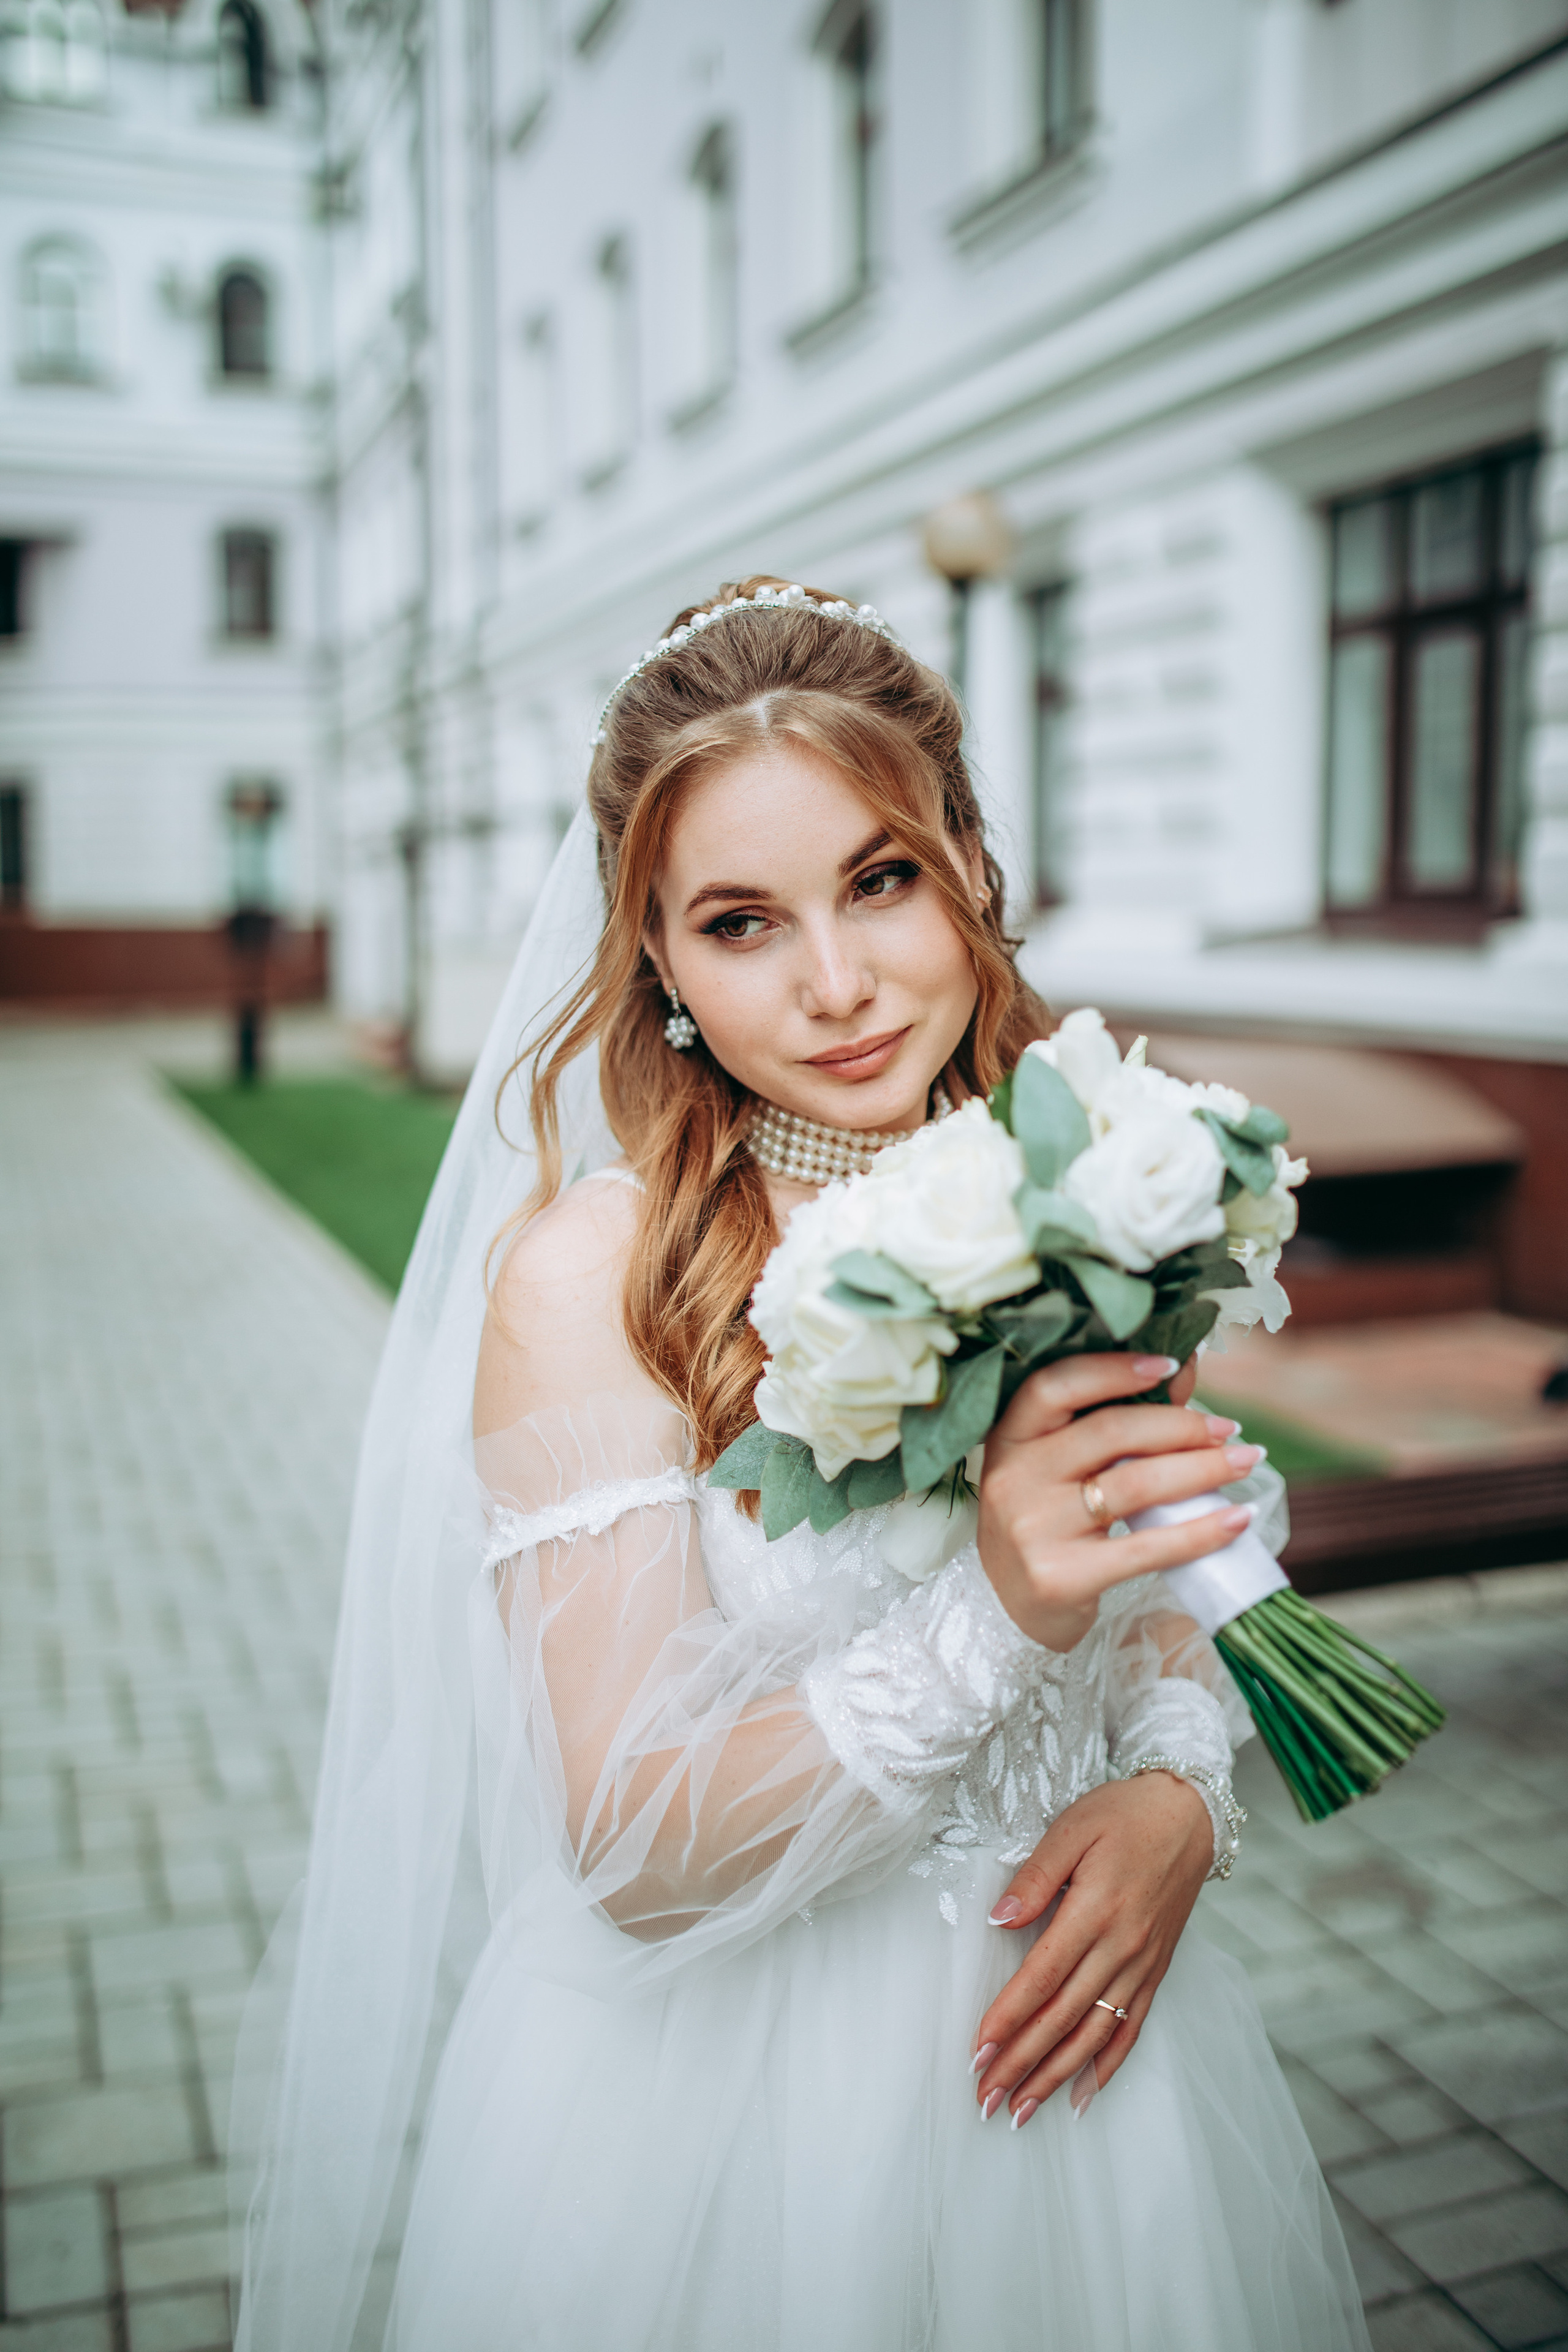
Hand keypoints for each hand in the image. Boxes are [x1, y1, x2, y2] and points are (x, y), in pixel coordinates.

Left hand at [971, 1774, 1212, 2127]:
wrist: (1190, 1816)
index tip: (977, 2053)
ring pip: (1095, 2034)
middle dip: (1021, 2063)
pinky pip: (1131, 2028)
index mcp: (1095, 1911)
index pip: (1041, 1979)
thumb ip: (1035, 1877)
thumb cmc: (1124, 1815)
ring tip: (1023, 2110)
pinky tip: (1083, 2095)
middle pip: (1063, 2018)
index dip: (1007, 2019)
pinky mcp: (1156, 1971)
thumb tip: (999, 1919)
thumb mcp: (1072, 1828)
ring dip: (1057, 2076)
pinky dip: (1108, 2066)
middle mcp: (1121, 1947)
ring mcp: (1141, 1964)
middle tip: (986, 2099)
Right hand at [976, 1353, 1260, 1650]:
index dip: (1114, 1369)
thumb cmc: (1046, 1525)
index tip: (1171, 1365)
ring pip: (1135, 1484)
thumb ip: (1113, 1420)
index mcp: (1010, 1438)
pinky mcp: (1061, 1577)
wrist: (1009, 1611)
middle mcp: (1014, 1477)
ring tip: (1245, 1462)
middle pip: (1110, 1432)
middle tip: (1229, 1431)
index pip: (1055, 1385)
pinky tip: (1237, 1520)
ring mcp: (1034, 1528)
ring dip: (1203, 1470)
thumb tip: (1184, 1371)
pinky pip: (1147, 1547)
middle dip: (1182, 1426)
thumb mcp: (1059, 1468)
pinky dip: (1201, 1531)